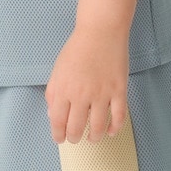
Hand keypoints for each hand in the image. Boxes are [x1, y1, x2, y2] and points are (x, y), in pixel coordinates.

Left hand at [45, 28, 128, 143]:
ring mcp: (101, 94)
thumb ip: (52, 93)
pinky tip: (110, 131)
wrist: (101, 31)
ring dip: (94, 137)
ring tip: (92, 138)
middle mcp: (81, 95)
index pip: (57, 121)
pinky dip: (115, 128)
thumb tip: (52, 115)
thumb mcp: (57, 69)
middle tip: (75, 138)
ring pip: (98, 127)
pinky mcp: (119, 91)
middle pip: (76, 128)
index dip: (58, 134)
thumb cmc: (77, 48)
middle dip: (74, 138)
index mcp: (63, 89)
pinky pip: (119, 117)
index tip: (59, 138)